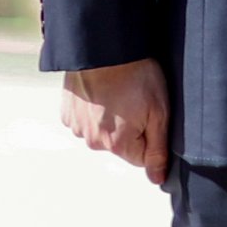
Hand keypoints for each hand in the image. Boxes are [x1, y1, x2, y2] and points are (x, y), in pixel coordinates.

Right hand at [60, 59, 170, 182]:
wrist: (102, 47)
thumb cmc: (135, 75)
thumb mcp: (158, 111)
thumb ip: (158, 150)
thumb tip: (157, 179)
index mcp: (118, 145)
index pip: (141, 157)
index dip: (149, 135)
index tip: (148, 112)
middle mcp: (93, 142)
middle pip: (120, 145)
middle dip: (129, 128)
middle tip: (133, 99)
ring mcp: (77, 127)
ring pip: (101, 132)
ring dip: (110, 118)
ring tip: (116, 92)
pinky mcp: (67, 113)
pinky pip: (85, 119)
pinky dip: (93, 109)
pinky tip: (101, 91)